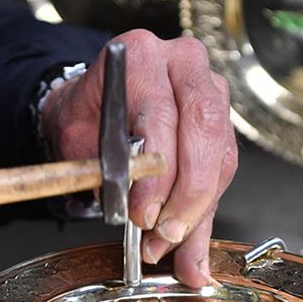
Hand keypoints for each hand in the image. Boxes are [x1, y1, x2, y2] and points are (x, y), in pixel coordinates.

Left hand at [42, 30, 236, 287]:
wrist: (94, 103)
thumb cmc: (85, 117)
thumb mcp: (78, 142)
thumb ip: (107, 175)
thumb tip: (140, 222)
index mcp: (141, 56)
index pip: (161, 116)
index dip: (158, 174)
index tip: (143, 215)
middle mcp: (183, 64)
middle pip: (204, 130)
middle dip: (189, 194)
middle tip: (167, 234)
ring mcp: (210, 88)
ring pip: (220, 154)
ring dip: (198, 208)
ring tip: (171, 245)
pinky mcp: (222, 119)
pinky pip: (224, 167)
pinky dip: (205, 209)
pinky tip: (188, 240)